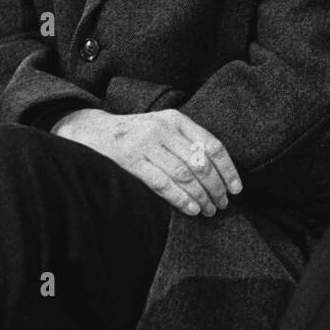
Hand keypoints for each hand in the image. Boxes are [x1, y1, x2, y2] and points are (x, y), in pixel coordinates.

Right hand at [53, 108, 241, 216]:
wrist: (93, 131)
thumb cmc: (137, 134)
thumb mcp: (163, 127)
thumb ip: (187, 142)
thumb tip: (219, 172)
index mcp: (176, 119)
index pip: (212, 144)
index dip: (228, 169)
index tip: (237, 189)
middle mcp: (163, 129)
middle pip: (201, 162)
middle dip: (216, 187)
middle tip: (223, 204)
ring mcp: (146, 144)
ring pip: (184, 175)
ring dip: (201, 196)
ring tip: (209, 210)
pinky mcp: (131, 160)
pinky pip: (162, 183)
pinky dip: (180, 198)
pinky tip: (191, 209)